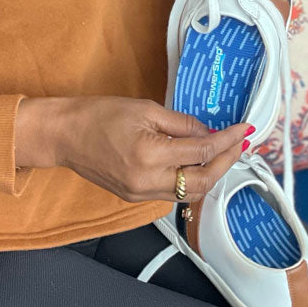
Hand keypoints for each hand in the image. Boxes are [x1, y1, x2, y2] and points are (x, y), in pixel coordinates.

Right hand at [17, 96, 247, 202]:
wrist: (64, 135)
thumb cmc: (98, 115)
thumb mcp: (145, 109)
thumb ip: (181, 124)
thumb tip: (209, 132)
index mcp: (150, 154)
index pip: (201, 150)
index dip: (227, 140)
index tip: (243, 130)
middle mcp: (147, 181)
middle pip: (202, 181)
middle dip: (226, 162)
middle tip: (240, 144)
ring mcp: (140, 194)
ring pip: (189, 193)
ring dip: (211, 174)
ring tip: (225, 154)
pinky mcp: (134, 198)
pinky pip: (172, 194)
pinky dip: (190, 181)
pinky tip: (197, 164)